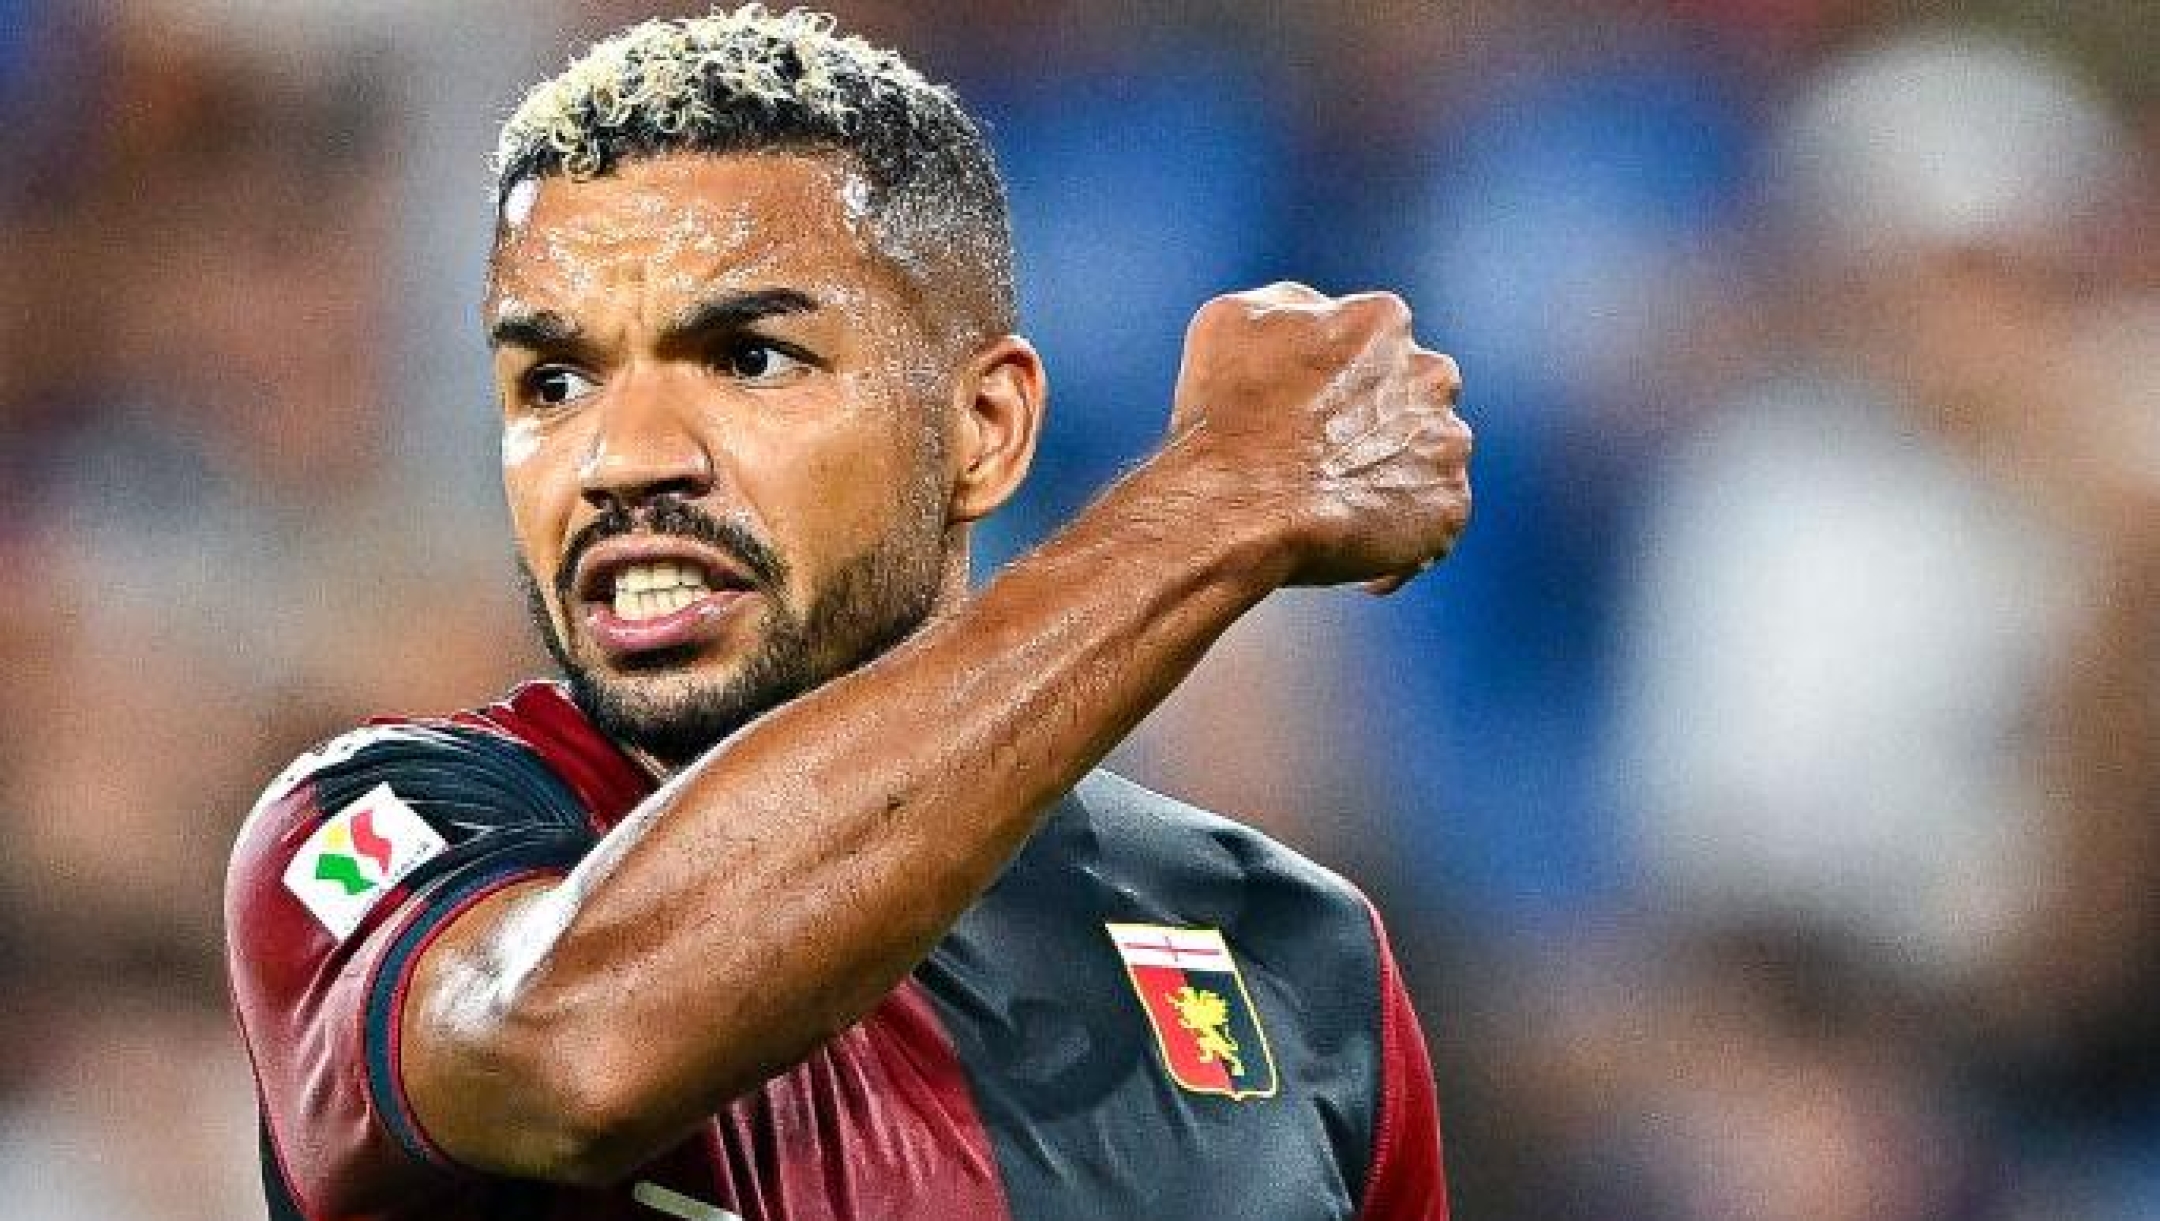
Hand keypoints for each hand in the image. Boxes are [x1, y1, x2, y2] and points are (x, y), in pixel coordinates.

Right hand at [1163, 282, 1470, 591]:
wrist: (1238, 504)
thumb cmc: (1225, 413)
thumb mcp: (1231, 319)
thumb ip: (1290, 306)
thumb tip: (1315, 317)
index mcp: (1382, 320)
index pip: (1370, 346)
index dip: (1332, 384)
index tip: (1300, 414)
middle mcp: (1432, 375)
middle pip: (1407, 401)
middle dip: (1372, 429)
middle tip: (1318, 465)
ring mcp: (1448, 446)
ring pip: (1422, 463)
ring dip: (1386, 484)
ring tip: (1330, 517)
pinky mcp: (1448, 511)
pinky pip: (1426, 530)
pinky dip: (1393, 546)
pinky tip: (1348, 563)